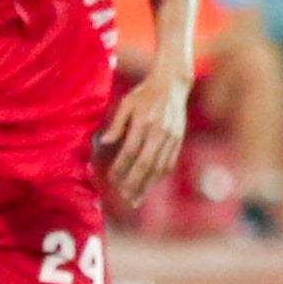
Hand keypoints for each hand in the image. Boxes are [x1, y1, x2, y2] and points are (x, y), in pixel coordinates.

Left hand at [99, 65, 189, 203]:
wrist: (172, 85)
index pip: (130, 151)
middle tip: (125, 198)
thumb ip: (116, 124)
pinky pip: (169, 163)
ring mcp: (172, 138)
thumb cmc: (144, 94)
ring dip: (147, 185)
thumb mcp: (126, 103)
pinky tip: (150, 185)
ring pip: (159, 167)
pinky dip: (159, 177)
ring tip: (136, 199)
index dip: (120, 167)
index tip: (110, 178)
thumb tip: (103, 142)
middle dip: (134, 183)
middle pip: (146, 164)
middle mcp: (160, 132)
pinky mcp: (178, 140)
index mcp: (144, 122)